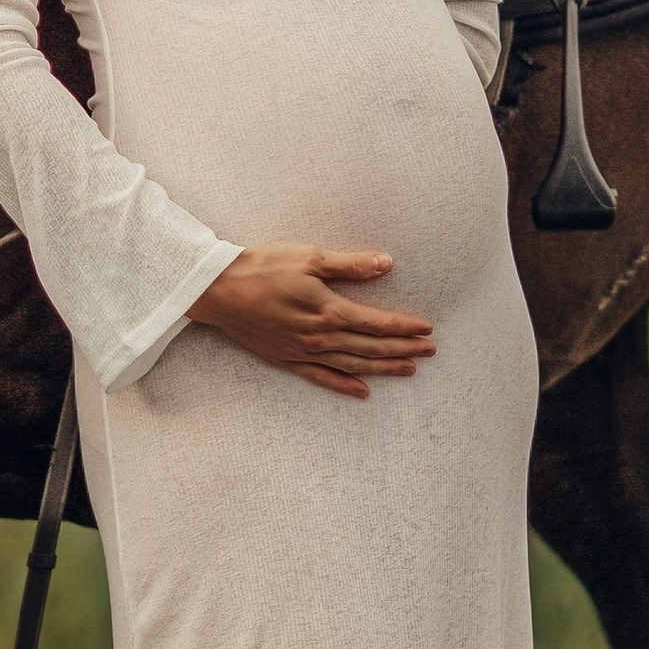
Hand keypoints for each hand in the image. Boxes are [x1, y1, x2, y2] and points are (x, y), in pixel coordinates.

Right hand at [185, 247, 433, 398]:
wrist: (219, 290)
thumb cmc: (263, 268)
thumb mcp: (309, 257)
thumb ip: (350, 265)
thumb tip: (386, 264)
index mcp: (329, 310)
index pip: (377, 323)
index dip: (405, 327)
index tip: (427, 329)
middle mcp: (320, 337)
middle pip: (371, 347)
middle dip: (403, 349)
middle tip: (429, 351)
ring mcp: (303, 352)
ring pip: (353, 365)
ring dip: (383, 368)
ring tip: (409, 369)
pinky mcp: (287, 359)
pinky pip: (321, 378)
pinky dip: (344, 385)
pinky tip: (362, 391)